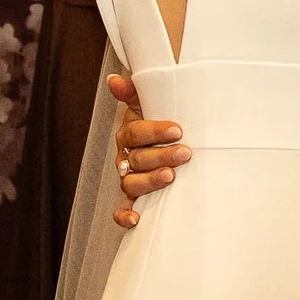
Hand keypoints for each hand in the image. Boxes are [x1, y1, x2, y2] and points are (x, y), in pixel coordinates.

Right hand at [110, 73, 189, 227]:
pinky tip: (136, 219)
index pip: (136, 133)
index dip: (155, 131)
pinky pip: (122, 210)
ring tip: (170, 176)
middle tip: (185, 152)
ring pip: (131, 183)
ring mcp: (129, 178)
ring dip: (150, 181)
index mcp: (129, 134)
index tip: (177, 130)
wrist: (172, 141)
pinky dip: (125, 215)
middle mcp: (126, 157)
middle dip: (161, 155)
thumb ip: (134, 91)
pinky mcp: (133, 199)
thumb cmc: (162, 122)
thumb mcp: (150, 104)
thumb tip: (114, 79)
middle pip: (137, 158)